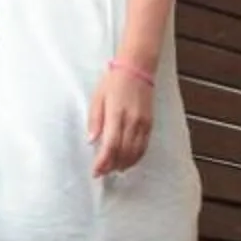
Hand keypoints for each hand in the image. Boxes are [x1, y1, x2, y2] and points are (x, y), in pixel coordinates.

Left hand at [87, 62, 153, 176]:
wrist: (137, 68)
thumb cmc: (114, 81)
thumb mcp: (97, 97)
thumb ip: (95, 120)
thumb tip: (91, 140)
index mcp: (116, 114)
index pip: (111, 145)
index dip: (103, 162)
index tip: (96, 171)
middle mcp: (132, 120)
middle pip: (123, 152)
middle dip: (112, 166)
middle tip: (102, 172)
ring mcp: (142, 123)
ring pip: (135, 152)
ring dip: (124, 164)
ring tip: (114, 169)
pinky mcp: (149, 123)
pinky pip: (144, 146)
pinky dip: (136, 157)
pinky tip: (128, 161)